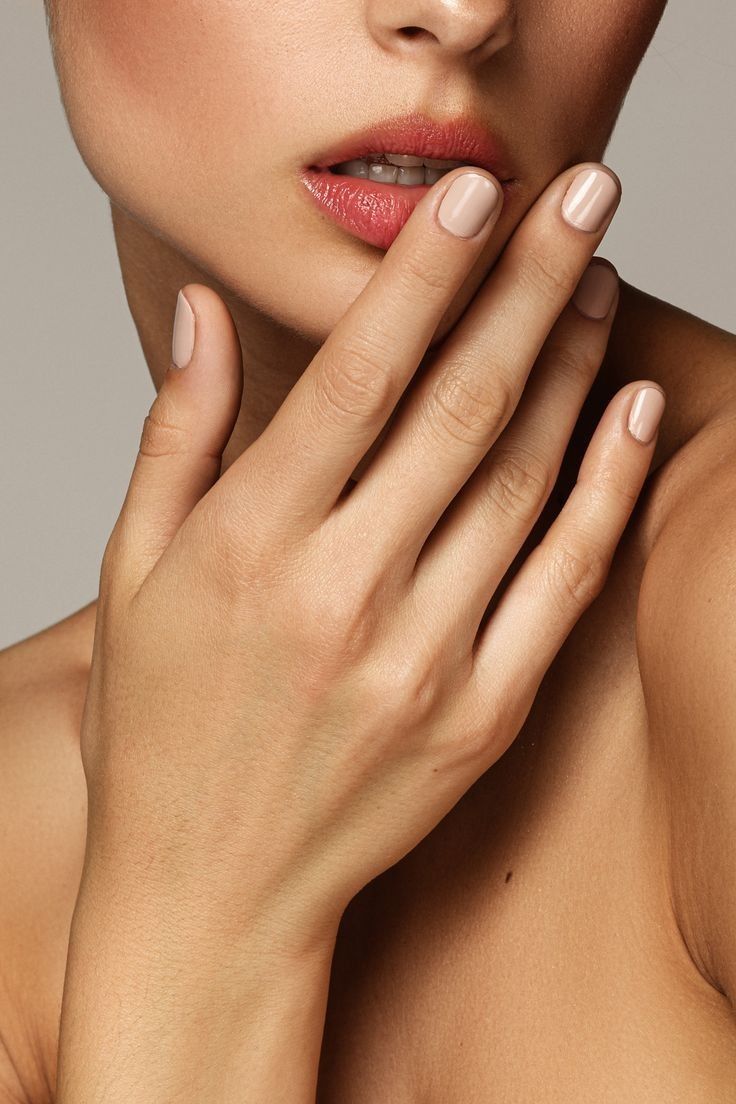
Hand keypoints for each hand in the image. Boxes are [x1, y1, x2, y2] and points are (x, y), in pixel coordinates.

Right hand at [80, 162, 662, 958]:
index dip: (425, 274)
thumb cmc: (162, 729)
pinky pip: (560, 583)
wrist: (212, 893)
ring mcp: (421, 659)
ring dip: (573, 366)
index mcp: (247, 546)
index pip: (354, 375)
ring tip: (601, 281)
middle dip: (531, 282)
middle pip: (460, 404)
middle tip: (583, 194)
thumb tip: (208, 315)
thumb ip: (177, 437)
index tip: (478, 194)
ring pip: (521, 478)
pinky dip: (605, 491)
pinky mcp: (480, 717)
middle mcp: (339, 594)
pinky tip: (631, 412)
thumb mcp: (133, 577)